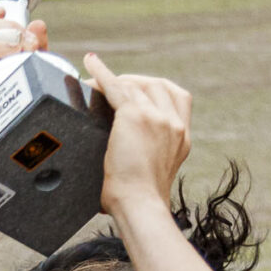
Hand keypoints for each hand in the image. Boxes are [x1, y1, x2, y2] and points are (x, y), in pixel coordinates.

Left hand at [83, 57, 191, 220]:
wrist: (139, 207)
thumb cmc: (139, 204)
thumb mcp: (154, 177)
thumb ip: (149, 159)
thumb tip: (127, 165)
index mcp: (182, 138)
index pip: (178, 98)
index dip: (156, 91)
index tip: (140, 92)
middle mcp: (174, 123)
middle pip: (155, 85)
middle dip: (133, 83)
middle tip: (111, 88)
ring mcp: (157, 117)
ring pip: (134, 86)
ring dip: (113, 82)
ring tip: (94, 84)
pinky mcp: (134, 115)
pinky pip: (114, 85)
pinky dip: (100, 72)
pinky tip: (89, 62)